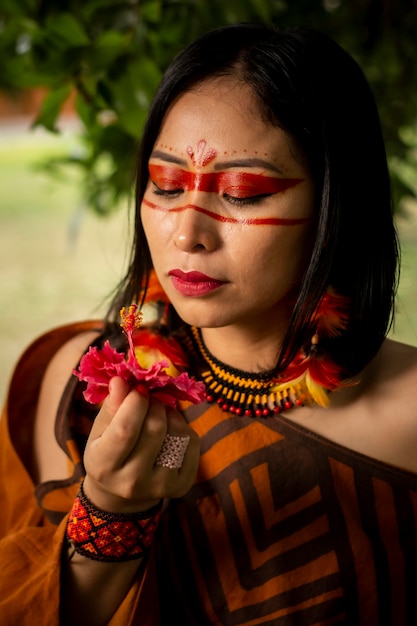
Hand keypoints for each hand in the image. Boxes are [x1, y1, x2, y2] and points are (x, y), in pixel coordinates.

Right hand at [82, 376, 199, 512]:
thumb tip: (121, 380)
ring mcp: (160, 486)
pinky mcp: (182, 485)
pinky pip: (192, 442)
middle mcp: (132, 482)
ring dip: (170, 414)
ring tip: (158, 414)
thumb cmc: (107, 453)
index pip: (126, 429)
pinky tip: (170, 429)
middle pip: (155, 429)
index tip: (139, 388)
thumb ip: (112, 406)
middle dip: (154, 405)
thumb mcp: (100, 431)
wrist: (120, 494)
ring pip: (177, 434)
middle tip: (149, 399)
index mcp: (104, 466)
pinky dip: (183, 427)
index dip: (136, 402)